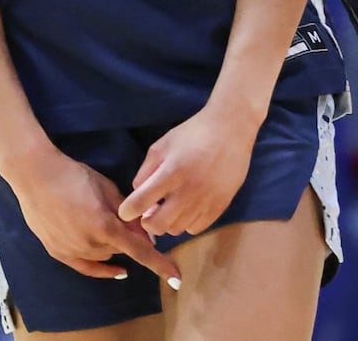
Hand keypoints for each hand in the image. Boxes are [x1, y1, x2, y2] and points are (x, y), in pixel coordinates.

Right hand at [5, 151, 182, 283]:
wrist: (36, 176)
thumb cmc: (75, 176)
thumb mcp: (107, 188)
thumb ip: (129, 213)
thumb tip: (147, 234)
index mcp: (104, 226)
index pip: (139, 251)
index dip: (159, 264)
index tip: (175, 278)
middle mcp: (89, 244)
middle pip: (121, 249)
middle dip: (130, 238)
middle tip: (130, 220)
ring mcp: (71, 251)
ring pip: (105, 256)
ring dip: (113, 246)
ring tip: (106, 223)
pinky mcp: (57, 253)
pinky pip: (86, 267)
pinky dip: (102, 268)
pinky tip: (115, 269)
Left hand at [118, 105, 257, 237]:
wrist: (231, 128)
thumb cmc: (193, 133)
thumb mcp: (163, 144)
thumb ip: (146, 170)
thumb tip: (137, 194)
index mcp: (171, 172)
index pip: (140, 202)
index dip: (127, 211)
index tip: (126, 211)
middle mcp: (189, 191)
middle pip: (158, 225)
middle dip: (147, 221)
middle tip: (149, 211)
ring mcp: (206, 200)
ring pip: (177, 229)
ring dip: (168, 221)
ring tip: (170, 206)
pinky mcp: (220, 205)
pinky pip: (196, 228)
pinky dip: (187, 222)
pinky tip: (187, 208)